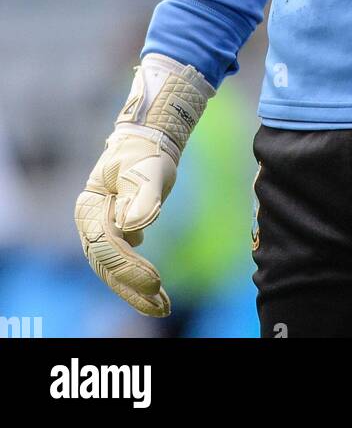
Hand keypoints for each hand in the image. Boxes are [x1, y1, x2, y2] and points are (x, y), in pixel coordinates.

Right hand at [74, 53, 213, 316]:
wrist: (148, 143)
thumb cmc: (147, 153)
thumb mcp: (149, 169)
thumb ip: (143, 196)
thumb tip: (132, 228)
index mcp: (91, 206)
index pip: (106, 244)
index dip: (128, 266)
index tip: (155, 280)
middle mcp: (91, 223)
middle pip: (106, 264)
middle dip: (132, 287)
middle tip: (161, 304)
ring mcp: (101, 231)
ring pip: (112, 269)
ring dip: (134, 290)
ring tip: (162, 307)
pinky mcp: (116, 236)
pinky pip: (123, 264)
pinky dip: (138, 280)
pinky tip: (158, 295)